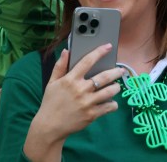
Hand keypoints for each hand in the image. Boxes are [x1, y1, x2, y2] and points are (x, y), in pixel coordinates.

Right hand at [23, 44, 124, 160]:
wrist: (50, 125)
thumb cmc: (50, 102)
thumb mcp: (51, 82)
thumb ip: (60, 66)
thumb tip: (66, 51)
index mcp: (70, 79)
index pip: (87, 61)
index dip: (99, 52)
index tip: (108, 47)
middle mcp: (80, 89)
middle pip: (104, 77)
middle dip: (115, 72)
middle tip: (120, 70)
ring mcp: (88, 102)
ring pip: (110, 91)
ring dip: (116, 87)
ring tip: (116, 86)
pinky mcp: (92, 114)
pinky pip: (109, 107)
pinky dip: (113, 104)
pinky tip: (110, 102)